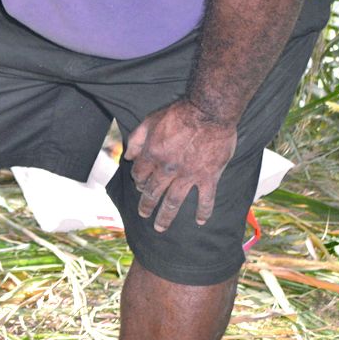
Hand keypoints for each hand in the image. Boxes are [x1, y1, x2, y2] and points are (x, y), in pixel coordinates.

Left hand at [125, 100, 237, 232]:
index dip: (138, 181)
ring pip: (174, 201)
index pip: (140, 175)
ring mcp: (189, 175)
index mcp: (152, 155)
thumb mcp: (150, 121)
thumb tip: (128, 156)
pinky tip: (200, 221)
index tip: (139, 185)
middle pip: (153, 192)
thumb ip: (136, 139)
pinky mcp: (209, 176)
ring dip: (166, 216)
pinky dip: (204, 211)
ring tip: (160, 228)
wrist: (209, 111)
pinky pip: (206, 198)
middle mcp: (168, 169)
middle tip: (144, 215)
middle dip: (146, 206)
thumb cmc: (179, 113)